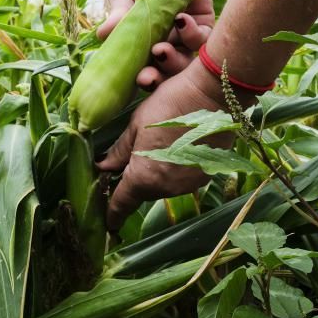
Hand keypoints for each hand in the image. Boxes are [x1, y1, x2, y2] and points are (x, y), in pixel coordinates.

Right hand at [96, 0, 215, 91]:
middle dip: (156, 79)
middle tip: (145, 77)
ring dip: (172, 61)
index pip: (142, 69)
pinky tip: (179, 20)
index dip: (138, 79)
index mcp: (143, 43)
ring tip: (159, 50)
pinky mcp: (204, 22)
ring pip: (184, 61)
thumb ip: (117, 14)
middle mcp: (165, 44)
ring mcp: (185, 36)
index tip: (130, 81)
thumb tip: (102, 35)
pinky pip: (201, 39)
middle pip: (164, 74)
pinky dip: (191, 34)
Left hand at [96, 60, 229, 230]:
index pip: (122, 204)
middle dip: (135, 181)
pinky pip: (180, 179)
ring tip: (159, 147)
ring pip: (162, 186)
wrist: (213, 94)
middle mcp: (167, 188)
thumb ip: (119, 151)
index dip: (112, 213)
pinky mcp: (204, 175)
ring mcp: (188, 184)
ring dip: (156, 174)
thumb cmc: (169, 105)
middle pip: (143, 192)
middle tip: (131, 161)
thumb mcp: (137, 125)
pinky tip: (176, 147)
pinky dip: (174, 169)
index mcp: (144, 177)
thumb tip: (105, 167)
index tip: (108, 222)